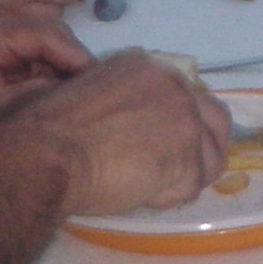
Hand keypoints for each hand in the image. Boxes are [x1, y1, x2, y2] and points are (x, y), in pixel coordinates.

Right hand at [12, 49, 233, 214]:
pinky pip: (192, 186)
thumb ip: (122, 94)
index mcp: (150, 67)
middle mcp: (176, 86)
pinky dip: (168, 196)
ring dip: (184, 175)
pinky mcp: (189, 158)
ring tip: (149, 185)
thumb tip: (135, 113)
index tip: (159, 143)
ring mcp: (188, 121)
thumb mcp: (89, 89)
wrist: (49, 153)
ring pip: (211, 156)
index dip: (178, 124)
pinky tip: (141, 194)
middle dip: (197, 149)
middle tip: (171, 171)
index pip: (187, 95)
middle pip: (213, 121)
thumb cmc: (51, 129)